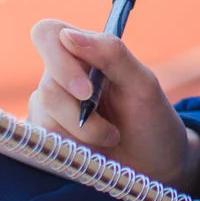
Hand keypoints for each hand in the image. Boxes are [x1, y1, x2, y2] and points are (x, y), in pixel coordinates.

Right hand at [30, 20, 199, 197]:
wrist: (156, 166)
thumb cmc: (152, 120)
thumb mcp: (143, 85)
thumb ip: (112, 54)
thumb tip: (67, 35)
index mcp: (84, 53)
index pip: (47, 34)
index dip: (59, 59)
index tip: (86, 90)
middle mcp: (61, 78)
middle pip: (48, 87)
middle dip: (82, 115)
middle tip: (111, 131)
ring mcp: (49, 109)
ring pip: (45, 118)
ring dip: (84, 136)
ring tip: (110, 139)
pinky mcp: (45, 137)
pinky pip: (43, 141)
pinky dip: (73, 149)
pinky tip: (92, 152)